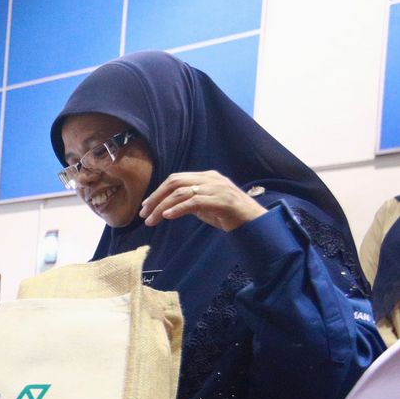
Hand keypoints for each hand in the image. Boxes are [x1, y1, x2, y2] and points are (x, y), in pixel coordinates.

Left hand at [139, 171, 266, 231]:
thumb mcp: (207, 206)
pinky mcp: (221, 201)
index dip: (158, 191)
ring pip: (181, 192)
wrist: (255, 222)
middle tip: (144, 213)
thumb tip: (170, 207)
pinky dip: (178, 209)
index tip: (146, 206)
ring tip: (151, 220)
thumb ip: (191, 202)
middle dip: (156, 198)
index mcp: (206, 177)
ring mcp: (216, 188)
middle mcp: (210, 179)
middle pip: (175, 182)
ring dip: (162, 207)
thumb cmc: (230, 215)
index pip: (176, 179)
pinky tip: (167, 216)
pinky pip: (194, 202)